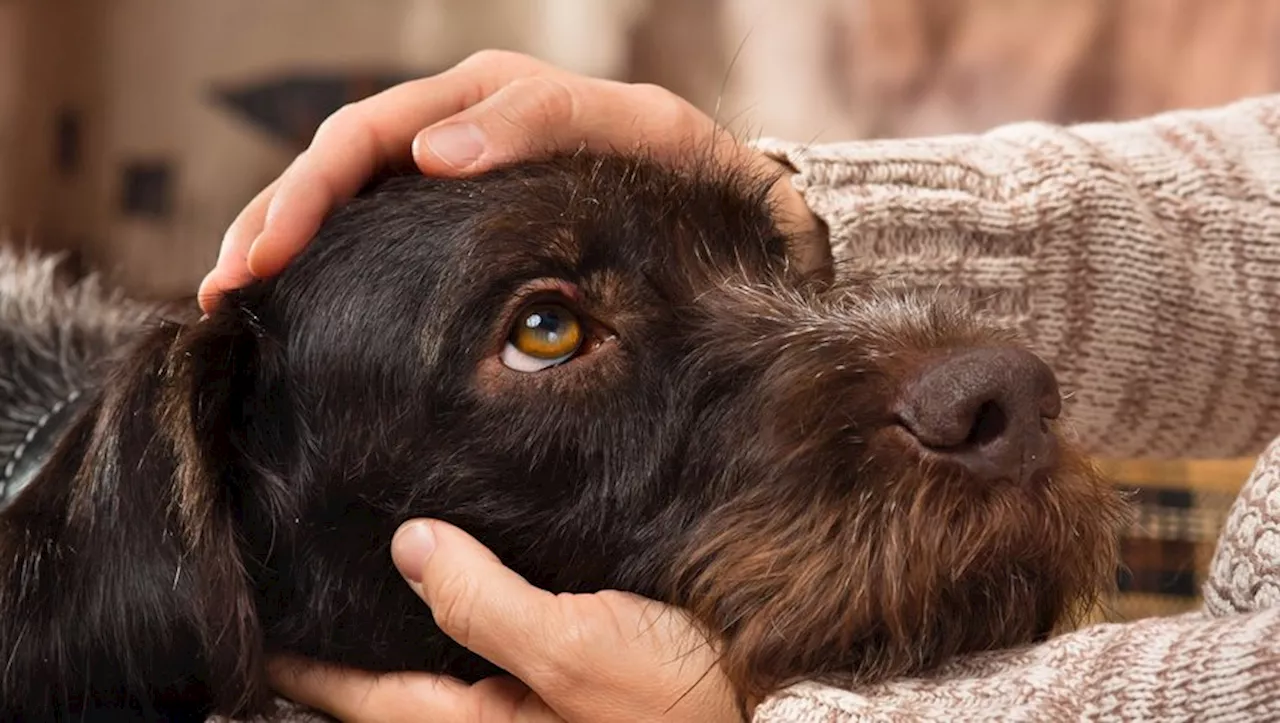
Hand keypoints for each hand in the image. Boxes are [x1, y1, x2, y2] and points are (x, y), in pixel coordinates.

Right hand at [200, 50, 826, 311]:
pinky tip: (294, 301)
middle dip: (274, 220)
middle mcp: (458, 127)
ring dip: (281, 240)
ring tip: (230, 301)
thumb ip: (543, 122)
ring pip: (346, 197)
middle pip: (336, 163)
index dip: (311, 191)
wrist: (730, 209)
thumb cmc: (687, 172)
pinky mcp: (461, 223)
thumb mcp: (638, 130)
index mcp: (488, 99)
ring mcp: (455, 173)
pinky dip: (327, 262)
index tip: (269, 256)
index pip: (370, 134)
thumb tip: (433, 152)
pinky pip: (380, 231)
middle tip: (226, 289)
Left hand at [268, 520, 741, 721]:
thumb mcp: (579, 652)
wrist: (772, 702)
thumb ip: (485, 605)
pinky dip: (462, 600)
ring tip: (358, 549)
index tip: (247, 596)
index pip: (355, 691)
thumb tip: (409, 546)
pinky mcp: (563, 674)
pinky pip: (490, 638)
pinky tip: (457, 556)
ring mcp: (525, 699)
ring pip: (437, 653)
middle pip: (388, 674)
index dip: (296, 652)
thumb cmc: (682, 703)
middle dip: (341, 625)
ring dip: (400, 609)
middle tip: (293, 560)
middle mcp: (490, 718)